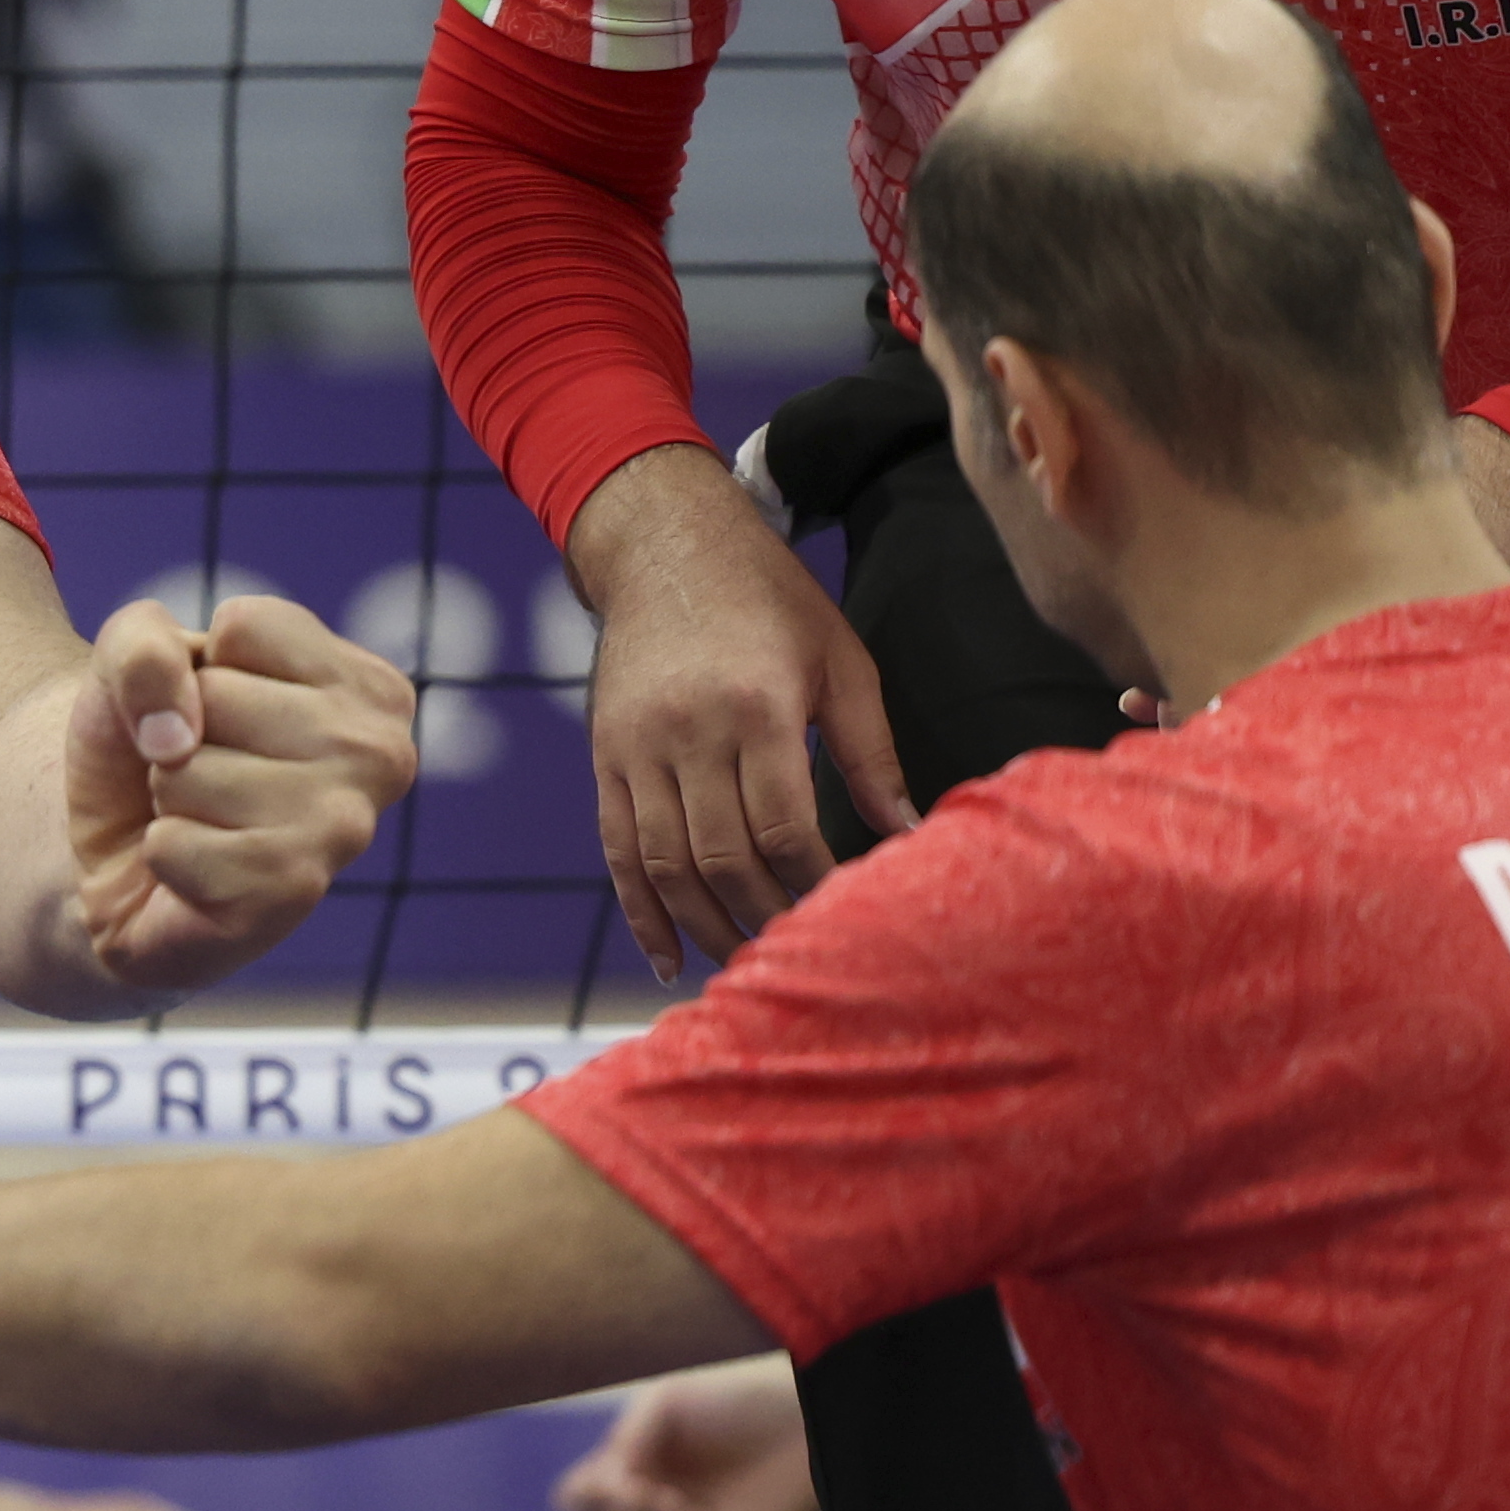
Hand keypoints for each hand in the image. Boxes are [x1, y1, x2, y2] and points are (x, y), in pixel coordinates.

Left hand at [62, 594, 415, 996]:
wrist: (119, 850)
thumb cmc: (148, 742)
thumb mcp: (130, 657)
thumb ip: (142, 648)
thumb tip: (175, 739)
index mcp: (369, 688)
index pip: (243, 627)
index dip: (198, 665)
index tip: (217, 710)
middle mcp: (380, 757)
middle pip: (216, 697)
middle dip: (177, 733)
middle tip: (203, 772)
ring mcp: (344, 833)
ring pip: (189, 771)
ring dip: (168, 794)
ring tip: (201, 818)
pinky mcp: (288, 897)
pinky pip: (173, 844)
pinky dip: (160, 850)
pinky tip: (194, 870)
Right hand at [545, 1354, 813, 1510]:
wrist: (799, 1418)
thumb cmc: (735, 1398)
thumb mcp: (666, 1400)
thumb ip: (624, 1438)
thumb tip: (606, 1489)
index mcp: (628, 1465)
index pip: (576, 1502)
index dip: (583, 1499)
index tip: (616, 1478)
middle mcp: (649, 1503)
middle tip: (649, 1493)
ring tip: (675, 1506)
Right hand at [567, 447, 909, 978]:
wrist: (665, 545)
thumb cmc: (770, 600)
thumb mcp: (841, 660)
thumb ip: (870, 753)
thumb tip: (905, 835)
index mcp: (756, 707)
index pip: (784, 827)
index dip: (815, 883)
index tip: (848, 913)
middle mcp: (687, 732)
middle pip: (722, 857)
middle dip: (765, 916)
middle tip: (804, 952)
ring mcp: (636, 747)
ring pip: (664, 864)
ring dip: (706, 926)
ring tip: (748, 965)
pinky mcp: (604, 756)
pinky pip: (616, 850)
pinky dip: (640, 911)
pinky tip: (669, 957)